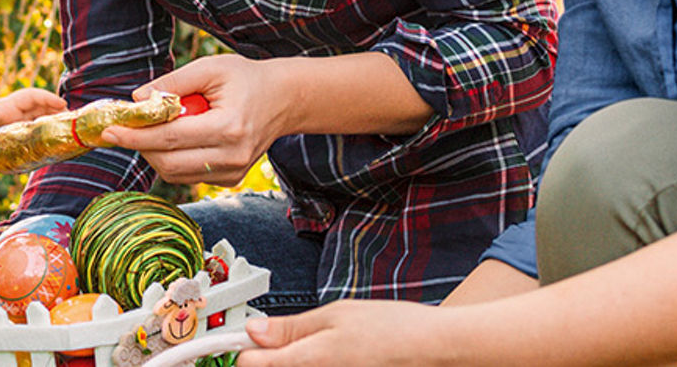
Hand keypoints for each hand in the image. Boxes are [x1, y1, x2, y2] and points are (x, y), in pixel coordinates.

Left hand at [0, 87, 66, 158]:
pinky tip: (57, 152)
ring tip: (73, 139)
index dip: (47, 98)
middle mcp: (15, 115)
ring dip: (57, 127)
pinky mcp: (17, 140)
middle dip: (60, 114)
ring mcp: (17, 127)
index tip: (62, 105)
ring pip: (42, 123)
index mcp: (6, 108)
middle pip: (43, 110)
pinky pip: (37, 137)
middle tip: (77, 125)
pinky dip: (48, 141)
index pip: (31, 97)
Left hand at [100, 54, 284, 185]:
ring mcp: (233, 172)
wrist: (283, 99)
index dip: (136, 135)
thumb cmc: (245, 79)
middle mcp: (232, 156)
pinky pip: (188, 176)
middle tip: (123, 129)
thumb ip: (172, 83)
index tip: (110, 130)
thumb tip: (136, 99)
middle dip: (140, 146)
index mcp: (229, 127)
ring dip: (154, 154)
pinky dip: (172, 160)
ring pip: (175, 174)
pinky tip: (175, 138)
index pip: (171, 138)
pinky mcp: (230, 178)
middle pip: (169, 163)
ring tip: (151, 129)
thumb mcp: (210, 68)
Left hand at [238, 300, 443, 366]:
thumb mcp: (336, 315)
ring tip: (315, 349)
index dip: (244, 349)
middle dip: (269, 359)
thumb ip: (291, 328)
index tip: (243, 339)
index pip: (250, 365)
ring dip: (291, 362)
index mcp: (308, 362)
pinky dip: (312, 366)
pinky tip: (330, 358)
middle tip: (280, 342)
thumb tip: (254, 332)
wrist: (434, 350)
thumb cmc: (391, 329)